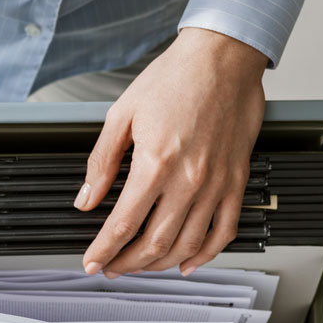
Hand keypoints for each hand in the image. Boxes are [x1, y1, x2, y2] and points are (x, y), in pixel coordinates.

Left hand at [76, 28, 267, 276]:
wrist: (223, 56)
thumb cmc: (176, 77)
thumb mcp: (122, 114)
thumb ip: (102, 162)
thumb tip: (87, 198)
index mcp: (156, 163)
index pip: (123, 224)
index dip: (103, 250)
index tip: (92, 262)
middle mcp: (188, 179)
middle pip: (154, 242)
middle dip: (127, 263)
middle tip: (112, 267)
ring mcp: (216, 184)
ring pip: (187, 244)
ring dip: (160, 264)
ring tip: (141, 266)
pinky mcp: (236, 181)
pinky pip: (224, 231)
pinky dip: (205, 255)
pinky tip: (187, 263)